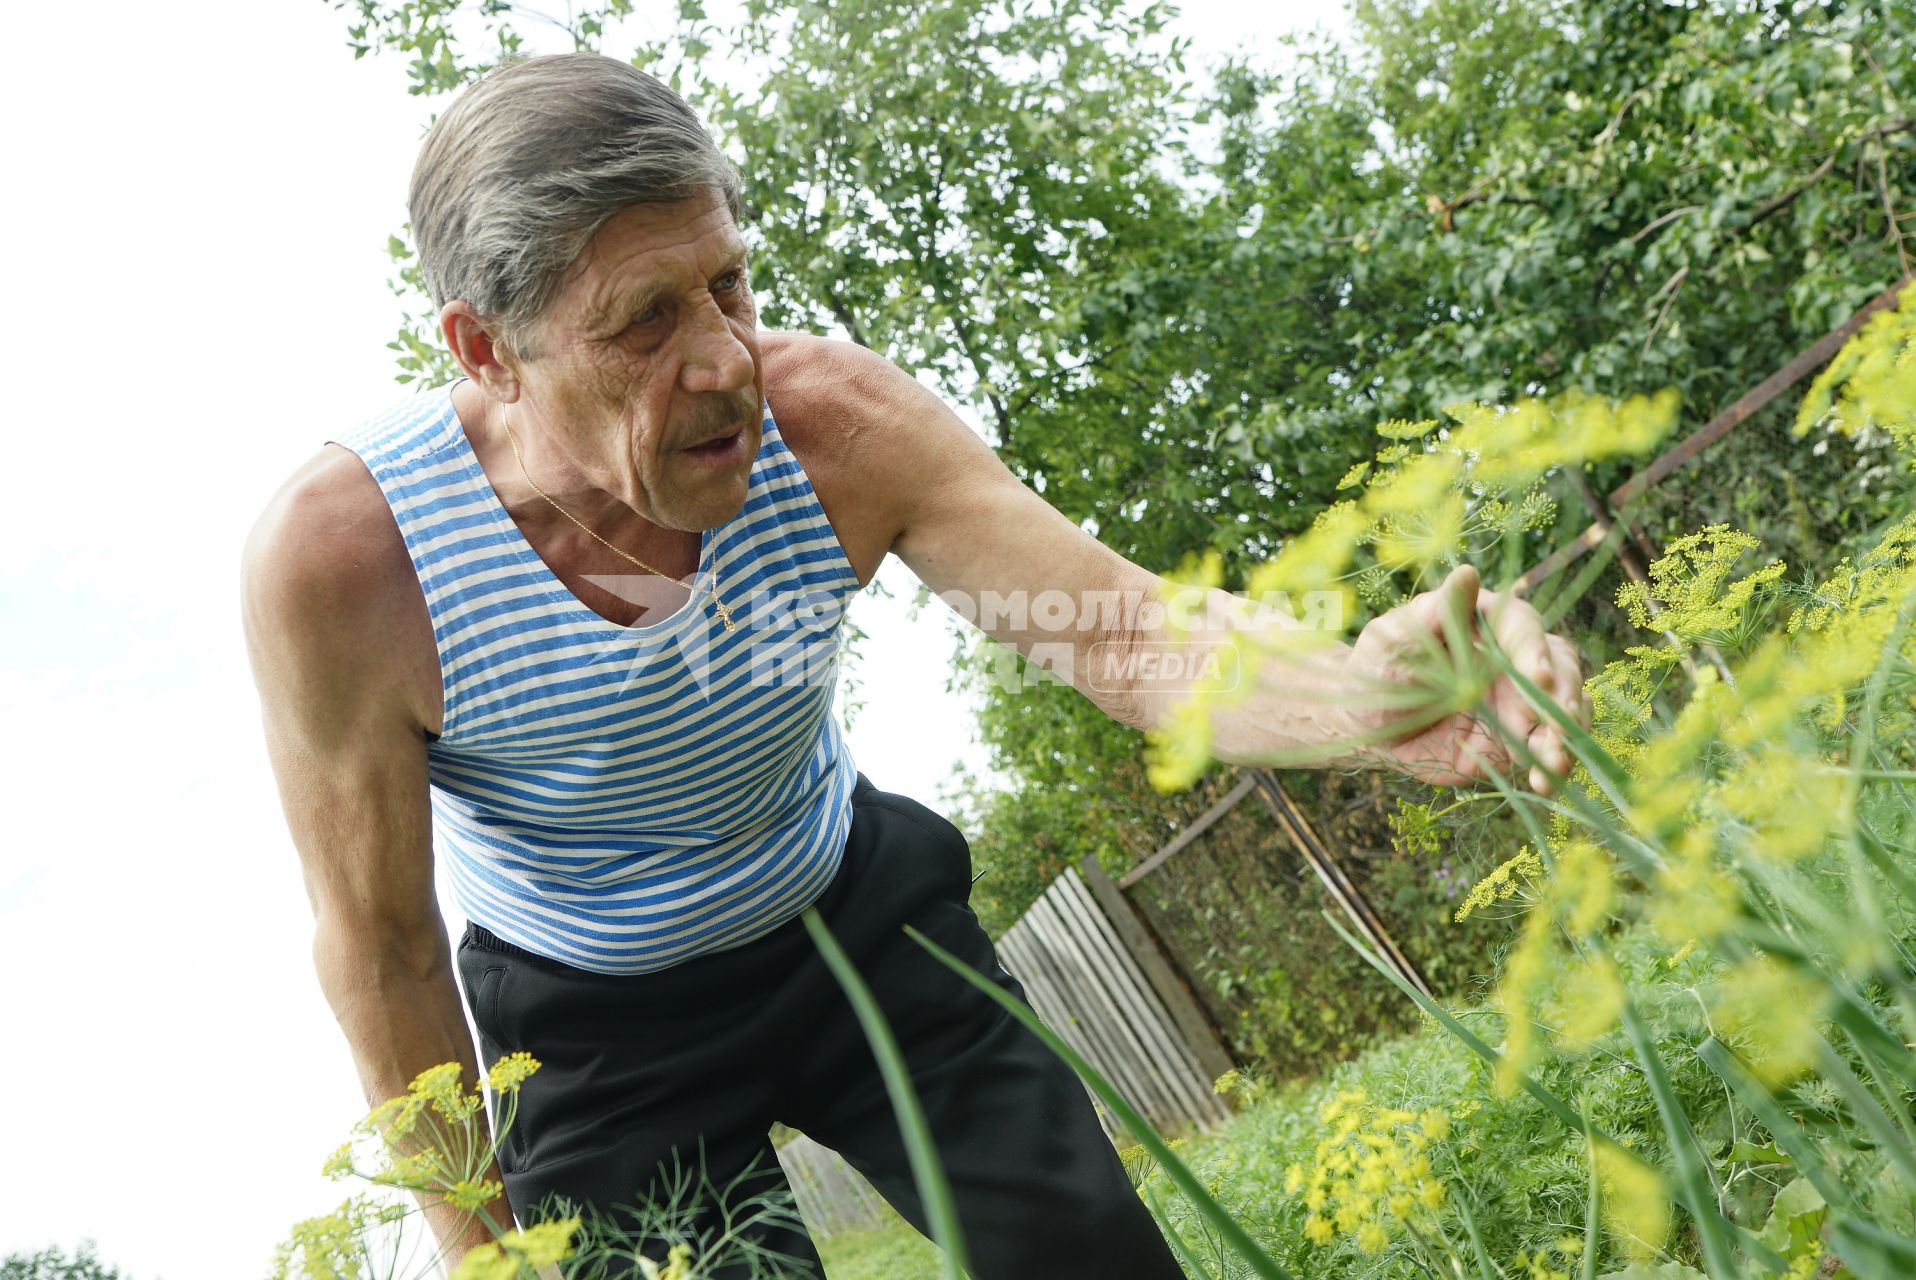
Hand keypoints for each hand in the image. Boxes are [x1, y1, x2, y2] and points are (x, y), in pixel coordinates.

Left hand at [1342, 564, 1590, 794]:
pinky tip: (1546, 779)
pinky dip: (1555, 762)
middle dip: (1561, 697)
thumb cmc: (1377, 669)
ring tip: (1553, 762)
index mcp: (1487, 622)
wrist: (1368, 726)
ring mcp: (1521, 699)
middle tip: (1554, 726)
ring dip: (1567, 735)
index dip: (1534, 650)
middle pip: (1559, 668)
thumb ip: (1437, 612)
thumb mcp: (1397, 639)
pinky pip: (1549, 746)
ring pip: (1564, 708)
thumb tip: (1467, 573)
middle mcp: (1513, 657)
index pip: (1524, 627)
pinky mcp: (1519, 736)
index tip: (1534, 676)